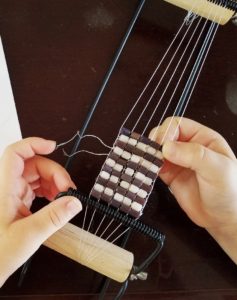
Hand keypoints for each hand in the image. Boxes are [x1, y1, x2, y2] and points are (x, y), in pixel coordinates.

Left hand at [0, 138, 81, 286]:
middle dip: (54, 172)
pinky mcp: (18, 202)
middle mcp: (7, 187)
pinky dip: (50, 190)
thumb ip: (53, 218)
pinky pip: (36, 188)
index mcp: (4, 189)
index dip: (33, 144)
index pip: (15, 154)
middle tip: (68, 190)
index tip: (53, 146)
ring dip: (54, 182)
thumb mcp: (28, 236)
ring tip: (65, 196)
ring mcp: (12, 194)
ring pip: (37, 175)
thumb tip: (74, 201)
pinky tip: (57, 200)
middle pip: (33, 164)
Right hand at [150, 117, 236, 262]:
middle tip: (154, 155)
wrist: (223, 218)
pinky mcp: (170, 176)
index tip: (162, 146)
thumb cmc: (230, 192)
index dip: (167, 132)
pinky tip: (150, 171)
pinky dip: (149, 167)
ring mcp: (178, 161)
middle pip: (164, 135)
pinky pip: (154, 166)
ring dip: (150, 154)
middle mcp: (188, 147)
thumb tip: (166, 147)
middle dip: (156, 142)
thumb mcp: (218, 169)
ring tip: (150, 163)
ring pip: (157, 150)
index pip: (178, 125)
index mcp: (203, 138)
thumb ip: (194, 155)